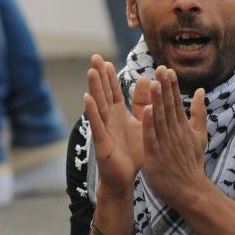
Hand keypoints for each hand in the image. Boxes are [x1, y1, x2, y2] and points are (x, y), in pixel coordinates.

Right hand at [84, 54, 148, 192]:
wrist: (126, 178)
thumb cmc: (133, 152)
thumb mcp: (140, 123)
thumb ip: (142, 103)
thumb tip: (146, 79)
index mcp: (118, 115)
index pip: (113, 92)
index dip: (108, 77)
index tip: (104, 59)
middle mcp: (109, 120)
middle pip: (103, 94)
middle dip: (99, 76)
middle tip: (94, 57)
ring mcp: (104, 130)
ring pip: (99, 106)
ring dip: (94, 89)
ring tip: (90, 72)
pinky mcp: (102, 143)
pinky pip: (98, 125)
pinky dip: (93, 112)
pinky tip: (87, 99)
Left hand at [142, 66, 208, 205]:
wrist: (191, 190)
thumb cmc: (192, 163)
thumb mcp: (200, 135)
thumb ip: (199, 113)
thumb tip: (200, 91)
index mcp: (183, 126)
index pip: (176, 102)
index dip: (171, 86)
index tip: (167, 70)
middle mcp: (175, 132)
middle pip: (169, 107)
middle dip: (164, 87)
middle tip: (160, 69)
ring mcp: (166, 143)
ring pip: (160, 119)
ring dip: (157, 101)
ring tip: (154, 83)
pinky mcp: (157, 155)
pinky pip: (152, 137)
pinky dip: (150, 124)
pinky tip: (146, 110)